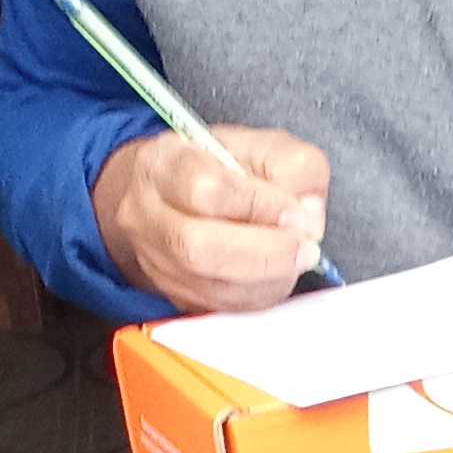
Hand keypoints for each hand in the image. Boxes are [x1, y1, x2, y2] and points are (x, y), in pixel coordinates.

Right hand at [92, 125, 330, 313]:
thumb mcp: (257, 145)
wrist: (165, 197)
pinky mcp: (174, 294)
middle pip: (198, 247)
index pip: (206, 189)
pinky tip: (278, 274)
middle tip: (304, 247)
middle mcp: (145, 216)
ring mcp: (156, 261)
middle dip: (265, 252)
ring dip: (268, 276)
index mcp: (161, 165)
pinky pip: (222, 306)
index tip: (295, 210)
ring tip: (298, 258)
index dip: (258, 205)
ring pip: (211, 286)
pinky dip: (260, 293)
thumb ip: (292, 166)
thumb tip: (307, 215)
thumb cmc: (215, 166)